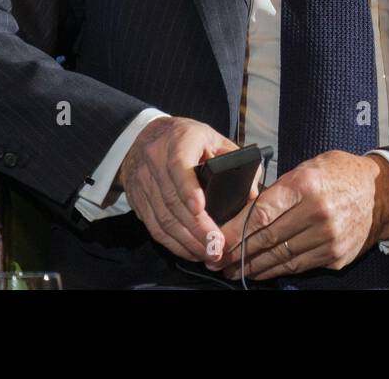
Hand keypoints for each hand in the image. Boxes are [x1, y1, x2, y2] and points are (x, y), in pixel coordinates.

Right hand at [117, 117, 261, 264]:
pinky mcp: (137, 199)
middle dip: (197, 228)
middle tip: (217, 245)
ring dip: (186, 241)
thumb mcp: (213, 137)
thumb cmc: (186, 137)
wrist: (145, 136)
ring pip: (163, 218)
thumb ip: (235, 159)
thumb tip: (251, 193)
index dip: (188, 189)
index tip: (200, 209)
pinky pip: (154, 227)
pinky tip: (190, 251)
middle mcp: (156, 161)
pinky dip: (173, 243)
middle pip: (173, 200)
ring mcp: (143, 182)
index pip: (179, 165)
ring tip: (208, 253)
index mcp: (179, 141)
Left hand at [213, 150, 388, 279]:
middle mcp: (317, 213)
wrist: (381, 193)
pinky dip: (276, 270)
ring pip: (280, 257)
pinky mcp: (335, 255)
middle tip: (217, 258)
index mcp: (307, 185)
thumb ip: (281, 188)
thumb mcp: (310, 166)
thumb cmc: (341, 174)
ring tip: (232, 269)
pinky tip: (260, 271)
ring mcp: (328, 238)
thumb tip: (247, 209)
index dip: (234, 230)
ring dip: (252, 265)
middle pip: (267, 238)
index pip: (262, 213)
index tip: (217, 239)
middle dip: (238, 251)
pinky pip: (298, 266)